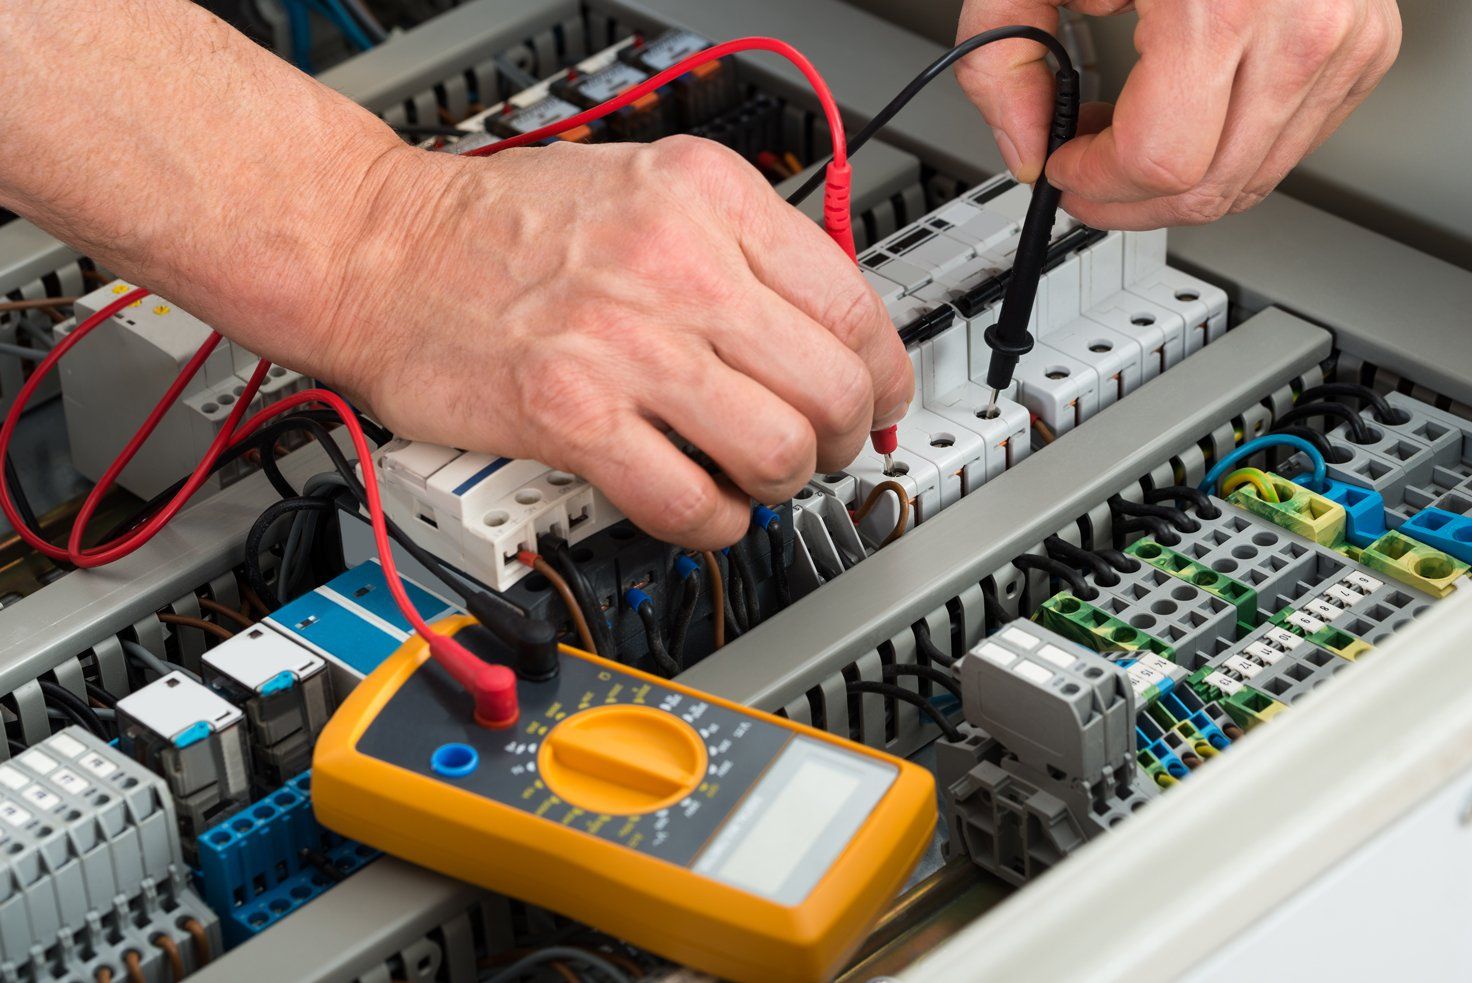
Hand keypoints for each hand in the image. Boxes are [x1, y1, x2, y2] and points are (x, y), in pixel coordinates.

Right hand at [318, 136, 912, 548]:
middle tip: (818, 451)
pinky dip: (712, 524)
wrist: (375, 246)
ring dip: (781, 485)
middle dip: (843, 439)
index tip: (876, 400)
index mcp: (706, 197)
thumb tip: (819, 331)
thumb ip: (737, 248)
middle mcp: (677, 263)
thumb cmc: (498, 226)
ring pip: (779, 450)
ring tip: (752, 479)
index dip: (883, 374)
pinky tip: (699, 509)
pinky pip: (688, 502)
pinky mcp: (570, 417)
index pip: (854, 304)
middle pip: (834, 387)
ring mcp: (625, 343)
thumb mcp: (643, 186)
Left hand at [955, 0, 1400, 227]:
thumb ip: (1001, 55)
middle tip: (1089, 178)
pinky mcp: (1365, 43)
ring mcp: (1343, 38)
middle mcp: (1300, 26)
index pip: (1160, 164)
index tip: (1064, 167)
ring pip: (1255, 178)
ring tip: (1134, 135)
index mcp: (1221, 5)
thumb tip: (1026, 144)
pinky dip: (1232, 147)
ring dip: (1183, 183)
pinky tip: (1191, 113)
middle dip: (1132, 201)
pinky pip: (1293, 142)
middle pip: (1211, 190)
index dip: (1094, 182)